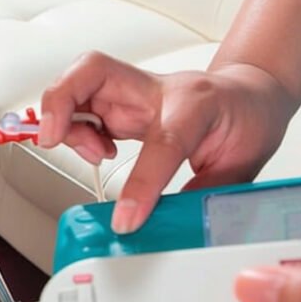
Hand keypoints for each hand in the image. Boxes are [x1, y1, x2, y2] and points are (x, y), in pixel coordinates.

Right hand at [38, 51, 295, 232]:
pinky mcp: (117, 103)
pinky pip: (79, 105)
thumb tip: (174, 231)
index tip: (126, 220)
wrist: (250, 95)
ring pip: (77, 83)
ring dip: (63, 119)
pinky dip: (71, 128)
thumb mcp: (241, 166)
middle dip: (60, 99)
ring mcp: (132, 92)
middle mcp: (157, 89)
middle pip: (93, 70)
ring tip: (93, 154)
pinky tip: (96, 150)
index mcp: (198, 105)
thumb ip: (204, 197)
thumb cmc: (247, 120)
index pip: (163, 140)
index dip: (142, 183)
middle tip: (50, 138)